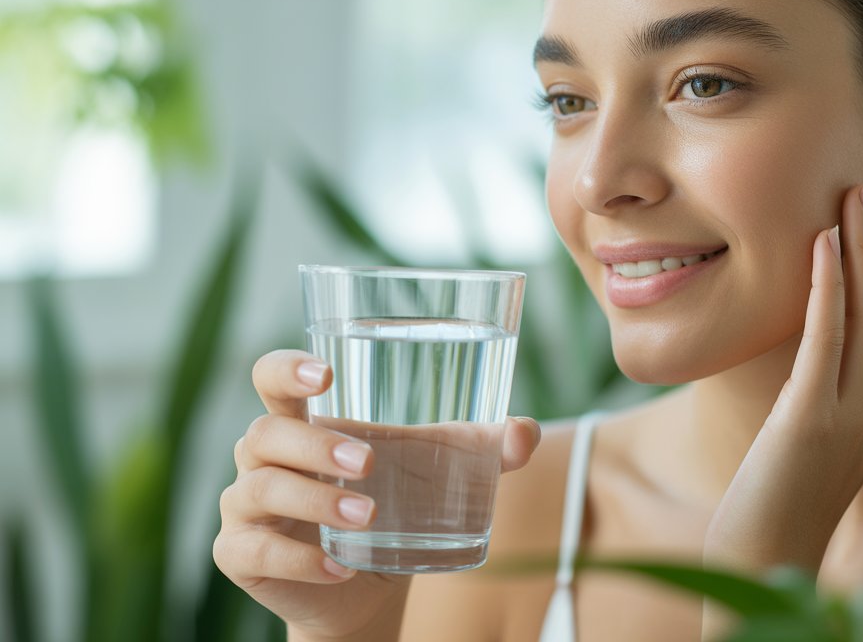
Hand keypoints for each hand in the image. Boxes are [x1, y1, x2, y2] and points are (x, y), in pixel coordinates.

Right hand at [213, 350, 541, 640]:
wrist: (365, 587)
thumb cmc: (395, 501)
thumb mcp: (438, 468)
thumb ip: (483, 446)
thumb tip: (526, 432)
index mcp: (303, 420)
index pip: (269, 377)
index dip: (285, 369)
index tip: (324, 374)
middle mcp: (264, 456)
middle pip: (265, 434)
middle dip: (315, 445)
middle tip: (368, 462)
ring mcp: (246, 507)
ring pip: (260, 490)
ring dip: (315, 502)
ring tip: (369, 516)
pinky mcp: (243, 556)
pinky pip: (255, 551)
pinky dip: (300, 560)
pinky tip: (339, 567)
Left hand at [703, 182, 862, 574]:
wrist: (761, 569)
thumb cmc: (773, 507)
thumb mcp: (805, 443)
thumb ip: (817, 396)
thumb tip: (805, 349)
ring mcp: (852, 418)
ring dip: (862, 249)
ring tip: (856, 194)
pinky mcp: (812, 422)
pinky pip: (827, 340)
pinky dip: (828, 286)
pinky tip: (822, 243)